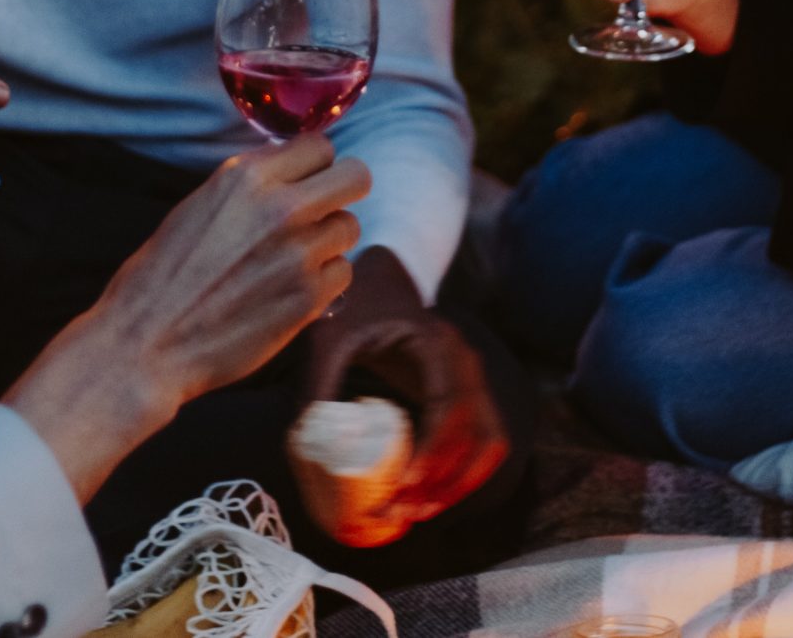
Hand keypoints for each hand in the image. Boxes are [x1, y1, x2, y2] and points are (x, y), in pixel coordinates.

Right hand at [5, 137, 369, 499]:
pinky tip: (290, 291)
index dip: (316, 166)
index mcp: (245, 176)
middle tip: (321, 214)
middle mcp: (280, 206)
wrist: (146, 344)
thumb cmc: (163, 277)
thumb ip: (252, 187)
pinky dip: (324, 282)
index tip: (306, 182)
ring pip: (350, 227)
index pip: (320, 145)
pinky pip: (343, 273)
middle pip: (356, 176)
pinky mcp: (309, 297)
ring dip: (328, 242)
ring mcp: (299, 252)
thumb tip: (294, 176)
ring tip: (291, 261)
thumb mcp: (200, 205)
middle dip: (342, 193)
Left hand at [299, 251, 508, 546]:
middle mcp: (464, 362)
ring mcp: (471, 379)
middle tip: (405, 511)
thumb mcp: (329, 337)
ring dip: (460, 483)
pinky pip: (481, 440)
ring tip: (417, 513)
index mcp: (437, 343)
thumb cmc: (353, 305)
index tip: (403, 485)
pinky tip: (432, 496)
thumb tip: (304, 446)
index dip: (432, 451)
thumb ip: (317, 383)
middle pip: (479, 433)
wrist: (380, 278)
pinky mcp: (464, 395)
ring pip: (489, 442)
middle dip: (447, 480)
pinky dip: (465, 473)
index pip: (450, 406)